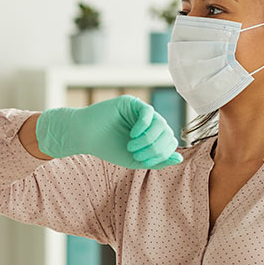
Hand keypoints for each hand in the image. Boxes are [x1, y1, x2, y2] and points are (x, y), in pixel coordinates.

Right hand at [34, 96, 182, 168]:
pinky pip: (148, 112)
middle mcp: (148, 121)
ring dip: (148, 139)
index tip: (144, 161)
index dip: (162, 153)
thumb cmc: (107, 148)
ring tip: (132, 146)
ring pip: (160, 123)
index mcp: (151, 134)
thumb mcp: (136, 160)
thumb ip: (157, 160)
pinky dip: (144, 126)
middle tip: (137, 155)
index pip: (169, 141)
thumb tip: (179, 157)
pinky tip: (133, 135)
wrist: (84, 136)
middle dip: (155, 147)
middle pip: (167, 132)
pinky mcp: (131, 103)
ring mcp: (140, 111)